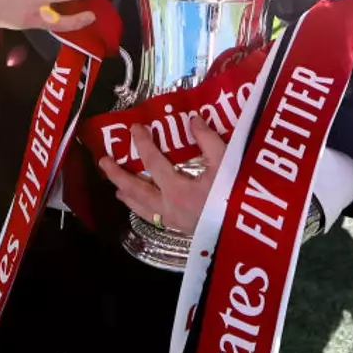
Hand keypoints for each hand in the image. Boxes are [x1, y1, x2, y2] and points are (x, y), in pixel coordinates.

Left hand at [100, 117, 226, 233]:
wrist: (248, 233)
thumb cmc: (237, 197)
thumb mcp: (227, 164)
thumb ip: (209, 141)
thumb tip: (193, 120)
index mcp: (177, 189)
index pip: (152, 162)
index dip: (142, 143)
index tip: (134, 128)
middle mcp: (169, 207)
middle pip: (135, 190)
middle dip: (117, 175)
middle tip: (103, 161)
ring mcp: (174, 221)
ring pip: (141, 208)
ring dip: (126, 194)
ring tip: (115, 188)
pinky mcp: (181, 230)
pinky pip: (153, 218)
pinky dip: (142, 209)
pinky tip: (143, 207)